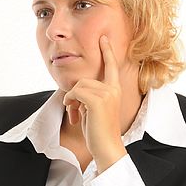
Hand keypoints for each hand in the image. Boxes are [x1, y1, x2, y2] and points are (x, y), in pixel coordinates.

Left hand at [62, 35, 127, 171]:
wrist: (107, 147)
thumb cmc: (99, 131)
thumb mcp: (94, 109)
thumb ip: (89, 96)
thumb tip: (75, 91)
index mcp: (115, 90)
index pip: (111, 66)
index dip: (107, 51)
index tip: (104, 38)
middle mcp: (113, 89)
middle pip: (84, 80)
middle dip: (74, 95)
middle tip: (74, 112)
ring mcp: (107, 93)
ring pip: (78, 86)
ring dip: (71, 100)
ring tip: (75, 115)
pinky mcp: (98, 100)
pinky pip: (76, 93)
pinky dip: (70, 103)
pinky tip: (74, 115)